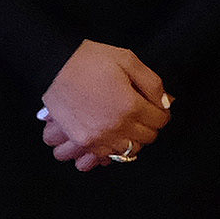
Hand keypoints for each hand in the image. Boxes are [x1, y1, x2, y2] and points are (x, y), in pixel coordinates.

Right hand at [40, 42, 169, 168]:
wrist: (53, 66)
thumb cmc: (89, 60)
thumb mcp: (127, 60)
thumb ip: (151, 83)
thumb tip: (166, 102)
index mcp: (130, 106)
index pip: (160, 120)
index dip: (162, 112)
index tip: (156, 106)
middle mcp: (117, 127)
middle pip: (147, 138)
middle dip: (149, 125)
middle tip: (141, 114)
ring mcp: (98, 138)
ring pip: (128, 151)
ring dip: (131, 139)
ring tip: (125, 126)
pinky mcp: (82, 142)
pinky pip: (103, 158)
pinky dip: (110, 150)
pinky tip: (109, 138)